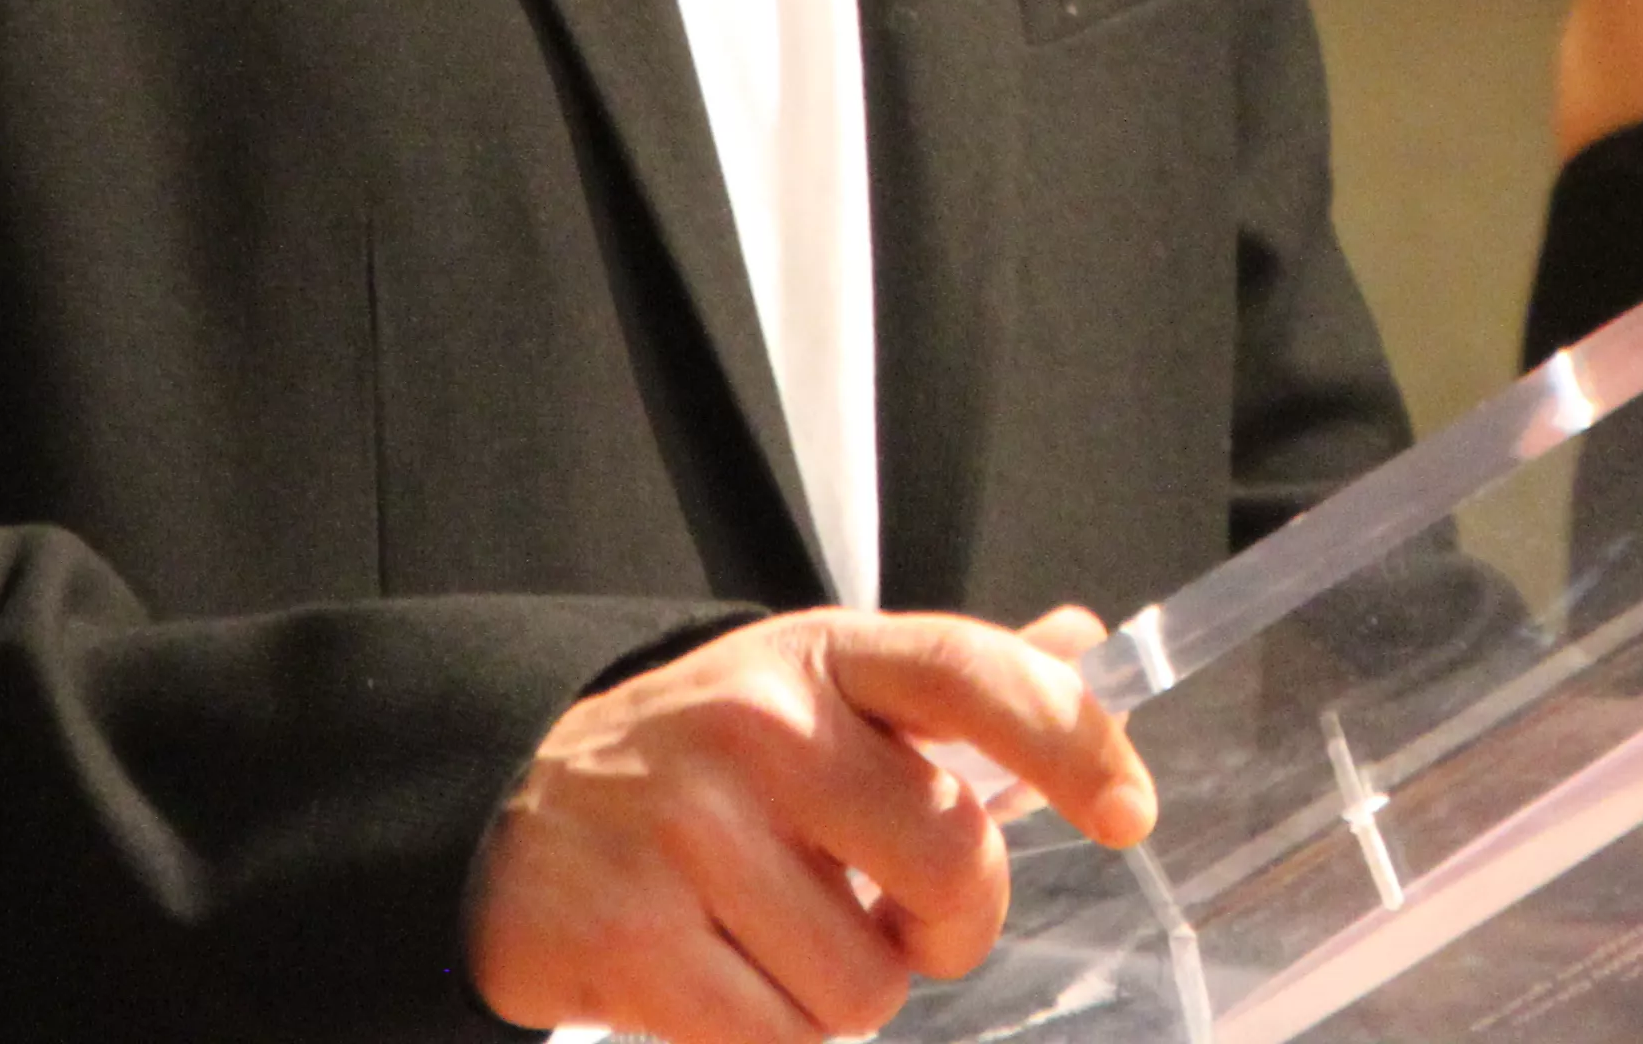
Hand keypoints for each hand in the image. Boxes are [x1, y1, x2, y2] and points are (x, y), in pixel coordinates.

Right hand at [467, 606, 1150, 1043]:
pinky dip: (776, 1041)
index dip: (1070, 740)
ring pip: (867, 983)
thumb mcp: (817, 688)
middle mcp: (756, 725)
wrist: (514, 816)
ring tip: (776, 939)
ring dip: (842, 993)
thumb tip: (1086, 640)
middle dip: (949, 923)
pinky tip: (728, 981)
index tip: (1128, 812)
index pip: (971, 669)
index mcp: (820, 655)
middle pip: (950, 859)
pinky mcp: (630, 941)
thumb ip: (952, 687)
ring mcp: (686, 831)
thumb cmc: (703, 761)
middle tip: (891, 916)